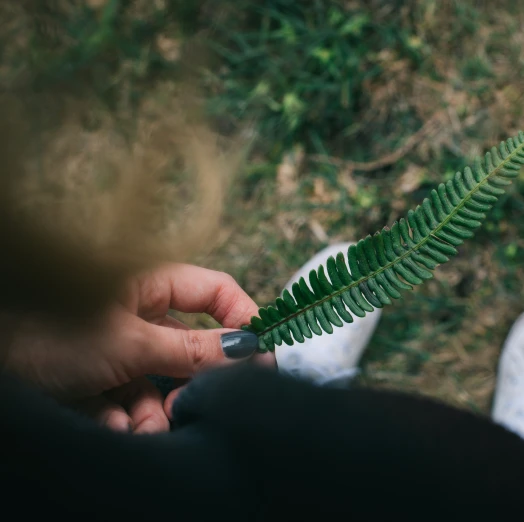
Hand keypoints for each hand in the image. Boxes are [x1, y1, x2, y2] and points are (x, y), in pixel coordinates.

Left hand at [4, 264, 274, 432]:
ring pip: (159, 382)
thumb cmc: (47, 334)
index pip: (215, 292)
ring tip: (139, 428)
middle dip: (189, 382)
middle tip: (192, 405)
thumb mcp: (131, 345)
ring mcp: (116, 347)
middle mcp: (137, 313)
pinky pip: (127, 399)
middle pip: (189, 346)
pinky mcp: (95, 379)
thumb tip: (250, 349)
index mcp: (148, 284)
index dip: (242, 319)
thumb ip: (193, 350)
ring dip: (153, 409)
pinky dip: (123, 418)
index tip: (262, 355)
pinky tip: (112, 427)